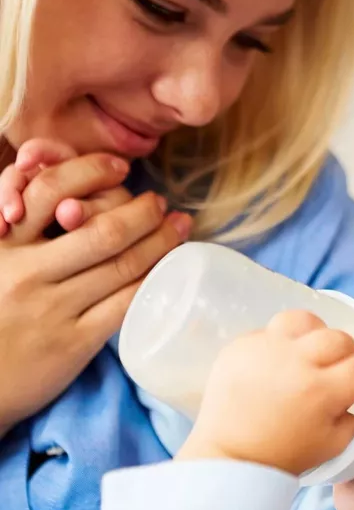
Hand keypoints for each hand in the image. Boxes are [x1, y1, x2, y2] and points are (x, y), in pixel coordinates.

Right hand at [0, 153, 192, 435]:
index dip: (92, 171)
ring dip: (161, 242)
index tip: (120, 168)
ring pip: (123, 265)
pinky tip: (169, 270)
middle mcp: (27, 271)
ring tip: (179, 227)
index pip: (51, 190)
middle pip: (103, 230)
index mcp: (2, 243)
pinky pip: (126, 303)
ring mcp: (53, 308)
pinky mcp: (75, 342)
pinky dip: (153, 281)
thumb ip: (19, 231)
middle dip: (143, 211)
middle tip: (162, 203)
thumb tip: (67, 198)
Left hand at [177, 310, 353, 474]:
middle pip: (338, 338)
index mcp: (323, 392)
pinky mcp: (241, 346)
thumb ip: (353, 419)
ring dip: (315, 332)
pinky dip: (281, 343)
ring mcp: (267, 349)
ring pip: (304, 320)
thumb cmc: (282, 456)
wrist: (228, 456)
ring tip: (311, 348)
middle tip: (344, 364)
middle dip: (349, 350)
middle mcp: (297, 362)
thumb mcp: (331, 446)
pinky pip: (270, 331)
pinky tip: (278, 360)